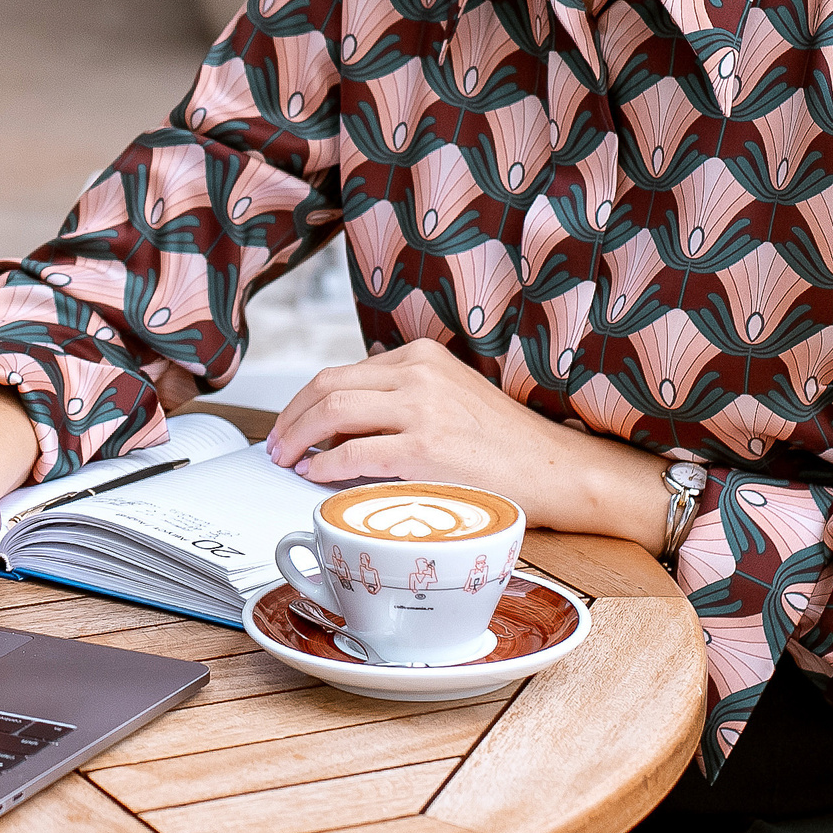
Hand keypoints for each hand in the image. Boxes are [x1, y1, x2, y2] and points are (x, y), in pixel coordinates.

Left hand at [265, 341, 668, 544]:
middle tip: (275, 445)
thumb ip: (404, 395)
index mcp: (421, 356)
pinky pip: (353, 453)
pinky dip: (324, 465)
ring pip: (332, 412)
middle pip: (326, 387)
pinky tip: (314, 475)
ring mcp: (422, 409)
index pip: (340, 372)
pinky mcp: (425, 449)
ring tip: (286, 460)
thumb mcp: (451, 396)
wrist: (556, 469)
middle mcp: (418, 373)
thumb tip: (345, 419)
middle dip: (289, 418)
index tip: (288, 425)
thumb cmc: (503, 444)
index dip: (302, 402)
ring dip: (297, 439)